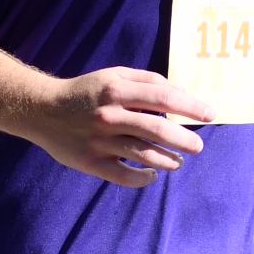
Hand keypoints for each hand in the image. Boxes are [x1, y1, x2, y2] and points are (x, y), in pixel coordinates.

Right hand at [21, 67, 210, 185]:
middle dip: (184, 140)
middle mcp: (110, 116)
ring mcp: (101, 141)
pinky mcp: (92, 163)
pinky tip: (152, 175)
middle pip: (157, 130)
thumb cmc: (86, 92)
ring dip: (168, 160)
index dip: (190, 106)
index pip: (164, 98)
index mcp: (117, 91)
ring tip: (178, 162)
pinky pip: (124, 176)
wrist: (42, 110)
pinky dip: (143, 178)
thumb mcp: (113, 75)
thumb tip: (177, 95)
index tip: (210, 114)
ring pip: (144, 155)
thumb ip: (146, 81)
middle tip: (198, 147)